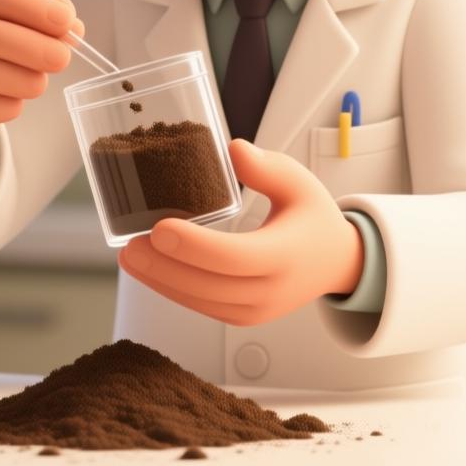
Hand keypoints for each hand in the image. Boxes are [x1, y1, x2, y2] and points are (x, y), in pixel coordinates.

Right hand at [0, 0, 82, 186]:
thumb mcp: (22, 41)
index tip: (66, 21)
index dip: (30, 6)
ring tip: (40, 85)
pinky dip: (2, 106)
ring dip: (20, 78)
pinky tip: (15, 106)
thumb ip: (48, 26)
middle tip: (63, 59)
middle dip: (30, 45)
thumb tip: (73, 27)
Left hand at [118, 139, 364, 325]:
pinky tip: (150, 270)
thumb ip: (266, 168)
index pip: (235, 257)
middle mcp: (270, 290)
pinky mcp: (243, 316)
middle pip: (209, 286)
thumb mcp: (298, 182)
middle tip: (129, 245)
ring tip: (129, 256)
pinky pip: (202, 307)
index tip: (160, 228)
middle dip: (164, 268)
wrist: (336, 262)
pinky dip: (173, 290)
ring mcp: (256, 310)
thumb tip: (233, 149)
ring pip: (200, 302)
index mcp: (285, 255)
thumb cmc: (313, 218)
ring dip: (161, 281)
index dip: (194, 247)